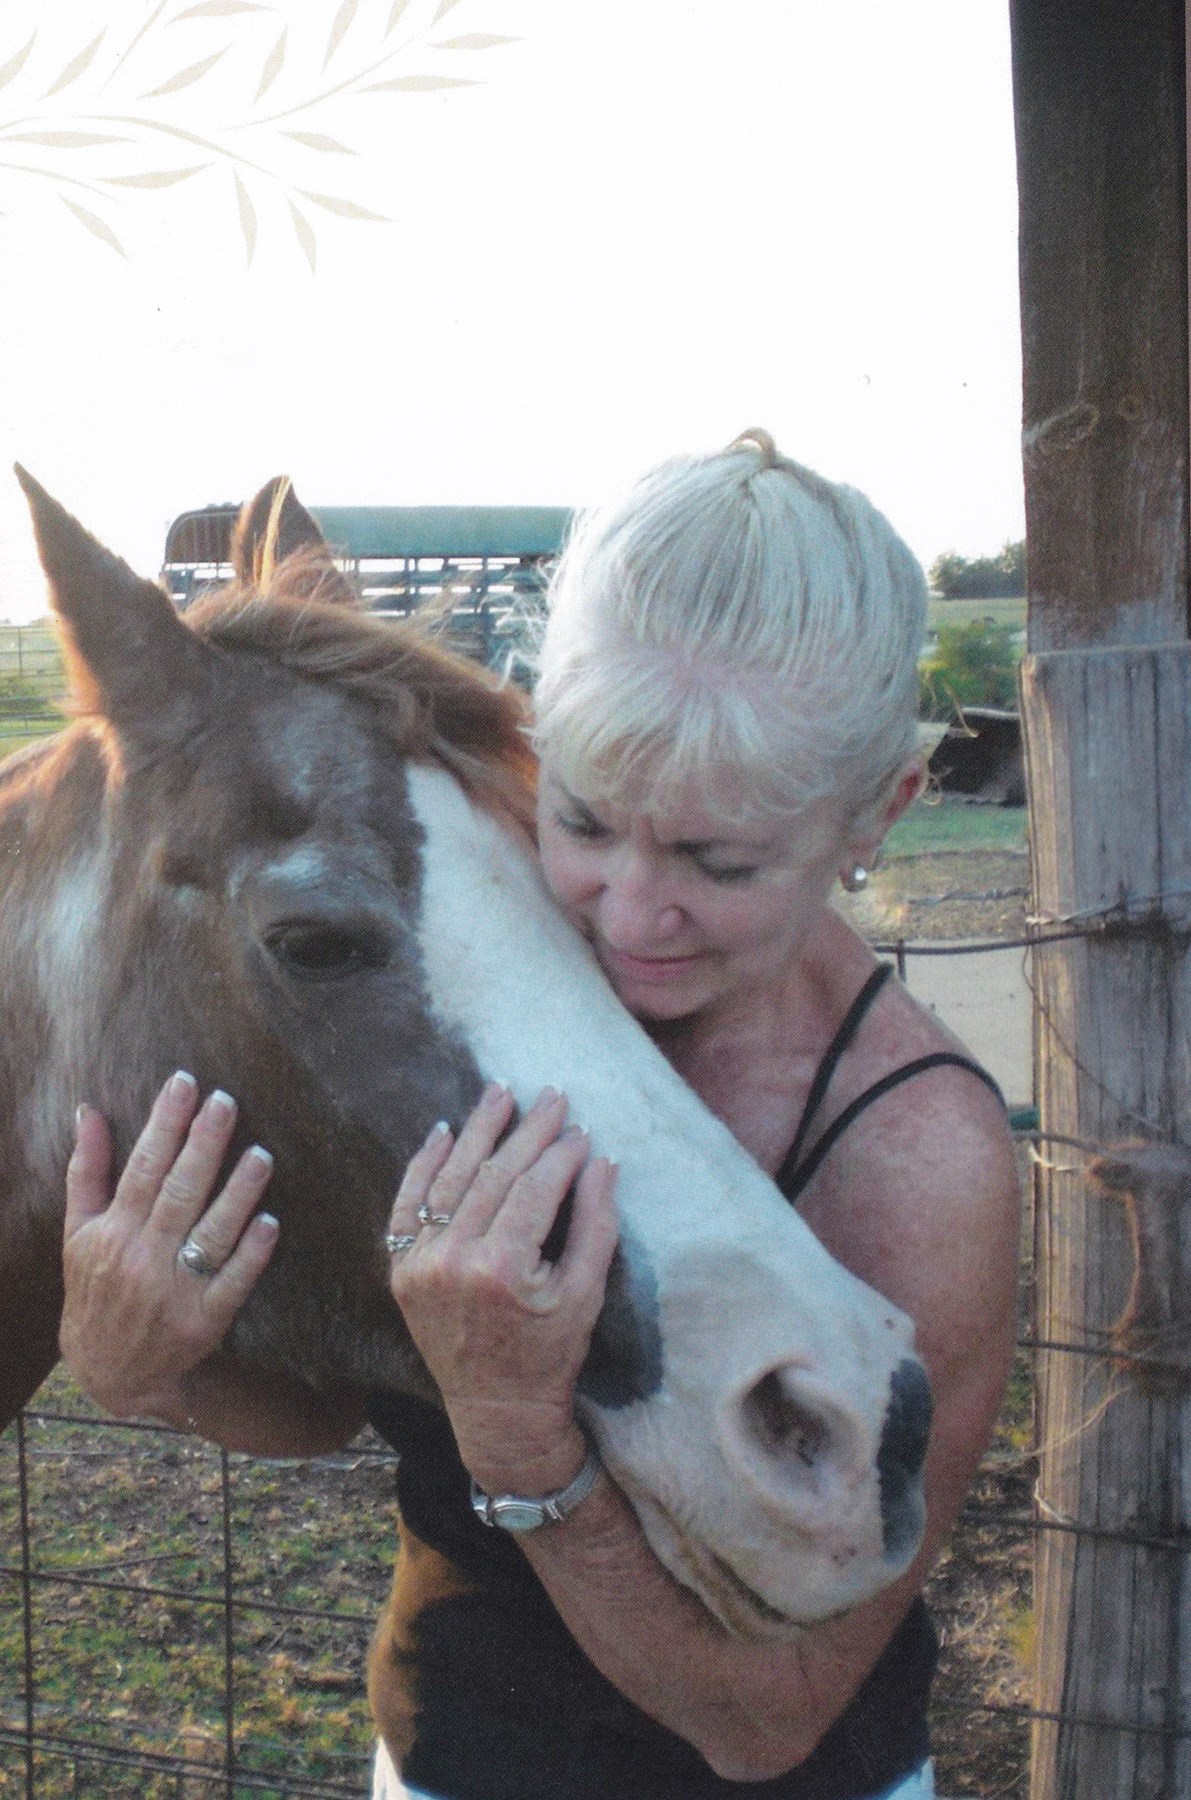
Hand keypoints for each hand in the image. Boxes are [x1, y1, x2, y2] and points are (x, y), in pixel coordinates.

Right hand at [60, 1072, 278, 1420]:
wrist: (108, 1370)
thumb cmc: (94, 1287)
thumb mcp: (77, 1231)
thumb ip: (86, 1170)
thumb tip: (88, 1110)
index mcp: (112, 1231)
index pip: (141, 1167)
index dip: (164, 1124)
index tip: (185, 1083)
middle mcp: (142, 1258)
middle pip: (179, 1192)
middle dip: (204, 1144)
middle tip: (228, 1102)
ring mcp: (175, 1291)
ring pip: (211, 1234)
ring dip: (238, 1193)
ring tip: (261, 1153)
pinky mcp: (205, 1321)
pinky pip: (233, 1282)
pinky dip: (251, 1253)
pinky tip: (270, 1222)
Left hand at [385, 1083, 618, 1494]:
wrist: (497, 1408)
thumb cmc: (551, 1353)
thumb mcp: (585, 1293)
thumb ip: (595, 1224)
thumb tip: (602, 1160)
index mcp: (502, 1269)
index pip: (534, 1189)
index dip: (560, 1154)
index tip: (580, 1128)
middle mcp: (453, 1262)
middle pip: (493, 1175)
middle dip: (526, 1132)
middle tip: (551, 1095)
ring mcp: (420, 1265)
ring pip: (450, 1180)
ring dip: (475, 1131)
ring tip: (499, 1092)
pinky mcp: (401, 1270)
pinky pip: (407, 1205)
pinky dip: (423, 1165)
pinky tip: (443, 1131)